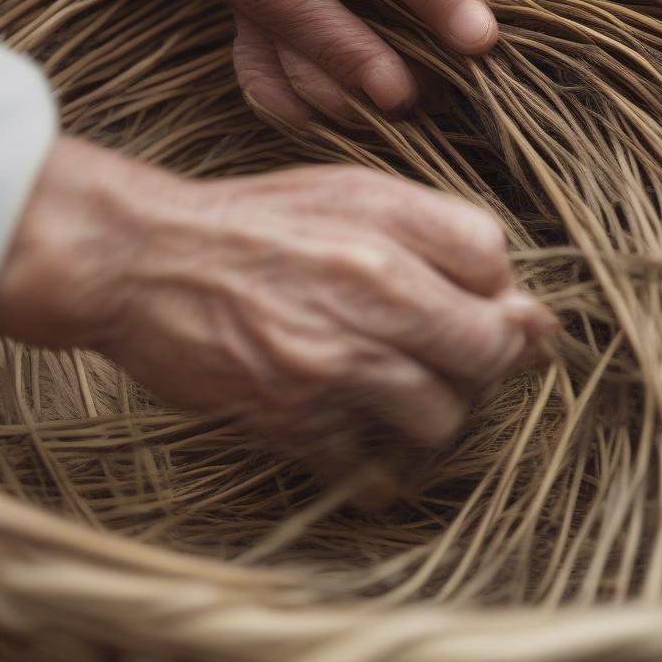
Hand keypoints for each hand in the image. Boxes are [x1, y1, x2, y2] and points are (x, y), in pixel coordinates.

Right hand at [0, 139, 553, 463]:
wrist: (147, 261)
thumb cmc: (257, 222)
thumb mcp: (350, 191)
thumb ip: (437, 230)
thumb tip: (514, 293)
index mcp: (387, 233)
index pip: (498, 269)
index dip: (492, 285)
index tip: (472, 298)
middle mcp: (369, 301)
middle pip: (488, 351)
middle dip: (483, 352)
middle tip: (452, 347)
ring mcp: (332, 369)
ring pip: (442, 418)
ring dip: (436, 406)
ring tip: (402, 384)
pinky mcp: (292, 422)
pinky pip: (372, 470)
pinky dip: (383, 469)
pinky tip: (373, 447)